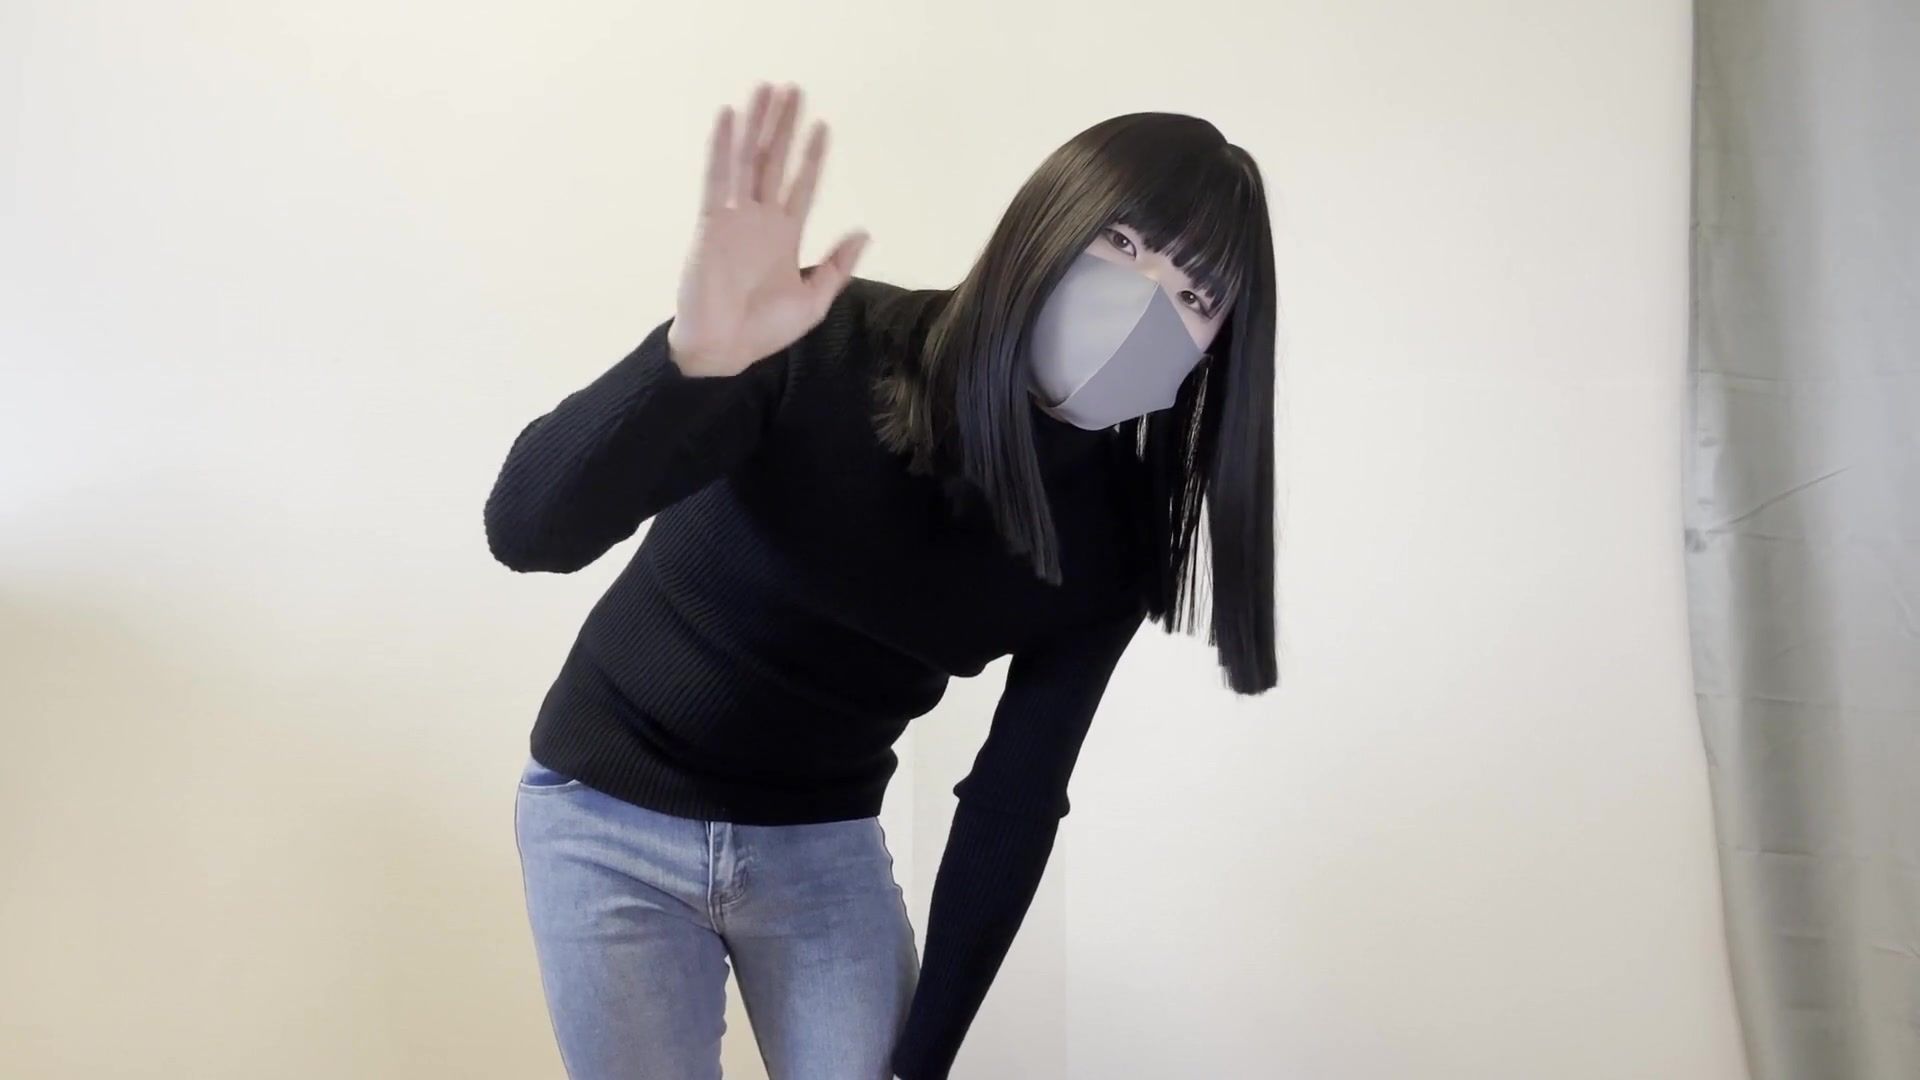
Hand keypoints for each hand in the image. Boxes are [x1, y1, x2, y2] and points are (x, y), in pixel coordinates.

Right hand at [667, 81, 870, 376]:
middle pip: (774, 162)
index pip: (801, 186)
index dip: (812, 156)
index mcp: (784, 236)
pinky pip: (717, 177)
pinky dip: (722, 146)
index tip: (823, 125)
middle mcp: (759, 220)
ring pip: (748, 160)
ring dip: (758, 125)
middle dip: (784, 126)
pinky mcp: (711, 222)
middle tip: (793, 88)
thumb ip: (837, 265)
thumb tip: (864, 231)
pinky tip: (729, 116)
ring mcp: (735, 218)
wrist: (723, 348)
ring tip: (767, 89)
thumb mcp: (814, 300)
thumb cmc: (764, 330)